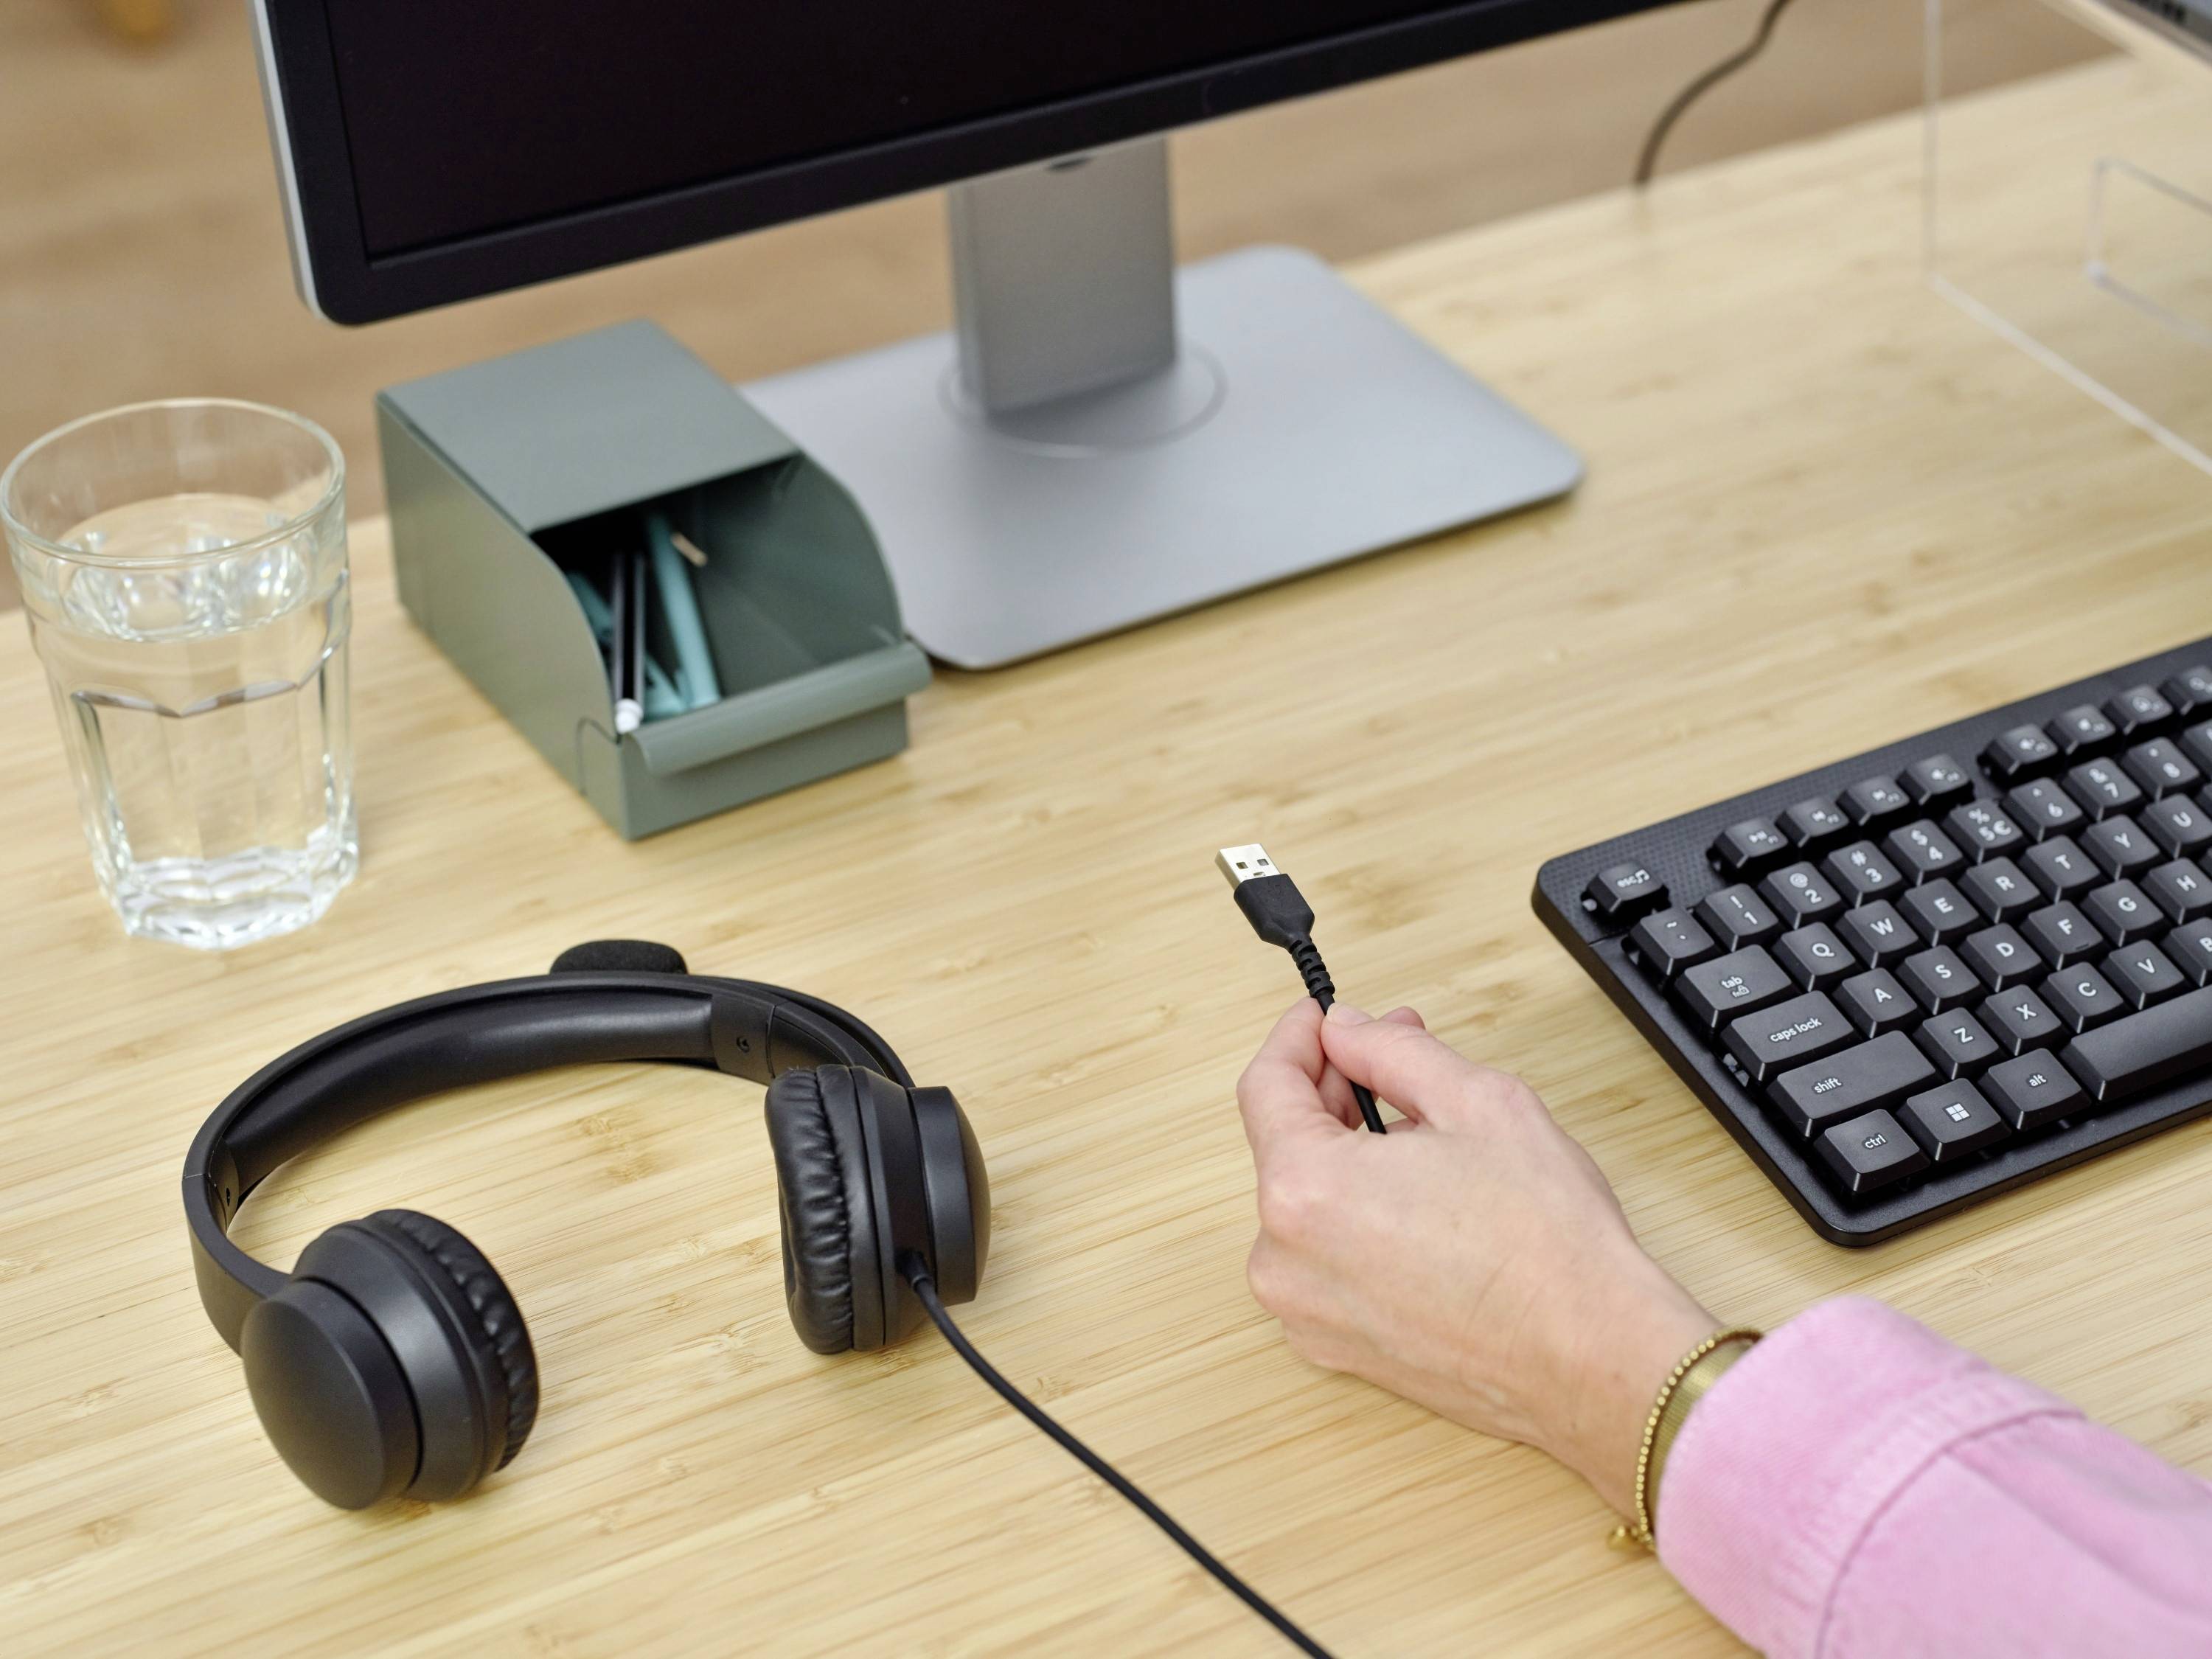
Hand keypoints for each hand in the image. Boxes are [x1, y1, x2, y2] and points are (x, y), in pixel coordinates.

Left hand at [1234, 999, 1713, 1514]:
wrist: (1594, 1361)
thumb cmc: (1546, 1243)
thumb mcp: (1475, 1101)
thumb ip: (1390, 1051)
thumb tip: (1346, 1031)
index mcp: (1304, 1190)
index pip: (1266, 1088)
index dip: (1297, 1039)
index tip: (1325, 1018)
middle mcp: (1284, 1261)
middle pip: (1286, 1146)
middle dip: (1339, 1092)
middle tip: (1397, 1056)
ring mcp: (1306, 1314)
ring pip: (1310, 1205)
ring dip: (1352, 1158)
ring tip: (1428, 1137)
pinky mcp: (1336, 1350)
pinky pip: (1328, 1261)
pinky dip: (1359, 1220)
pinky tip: (1423, 1205)